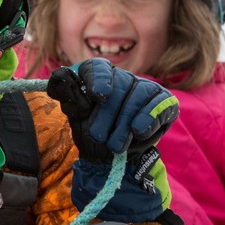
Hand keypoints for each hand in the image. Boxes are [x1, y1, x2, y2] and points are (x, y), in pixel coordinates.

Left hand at [46, 59, 178, 162]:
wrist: (111, 157)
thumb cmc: (93, 133)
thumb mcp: (77, 117)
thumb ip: (69, 95)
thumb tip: (60, 74)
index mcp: (100, 77)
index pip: (98, 67)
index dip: (98, 79)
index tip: (97, 96)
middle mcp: (124, 79)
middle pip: (119, 85)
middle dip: (108, 113)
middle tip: (98, 136)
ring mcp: (146, 89)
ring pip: (138, 96)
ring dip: (125, 123)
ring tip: (115, 145)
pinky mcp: (164, 103)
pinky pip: (160, 104)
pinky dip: (149, 118)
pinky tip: (139, 131)